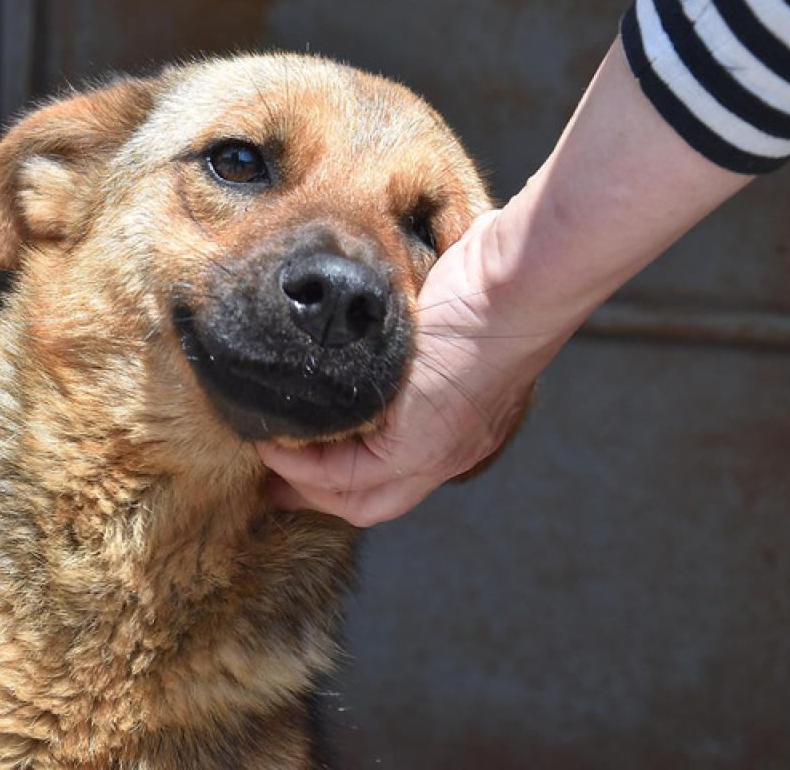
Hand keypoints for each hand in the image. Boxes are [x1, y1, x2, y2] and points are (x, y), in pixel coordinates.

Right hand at [256, 209, 565, 526]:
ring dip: (301, 480)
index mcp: (457, 429)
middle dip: (314, 494)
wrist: (521, 284)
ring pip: (355, 500)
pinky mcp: (415, 443)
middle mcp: (447, 454)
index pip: (391, 477)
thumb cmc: (493, 285)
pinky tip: (277, 435)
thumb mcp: (444, 319)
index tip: (299, 455)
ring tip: (268, 443)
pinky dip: (300, 463)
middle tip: (272, 474)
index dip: (341, 476)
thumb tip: (368, 322)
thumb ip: (411, 339)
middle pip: (370, 505)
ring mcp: (434, 455)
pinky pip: (340, 474)